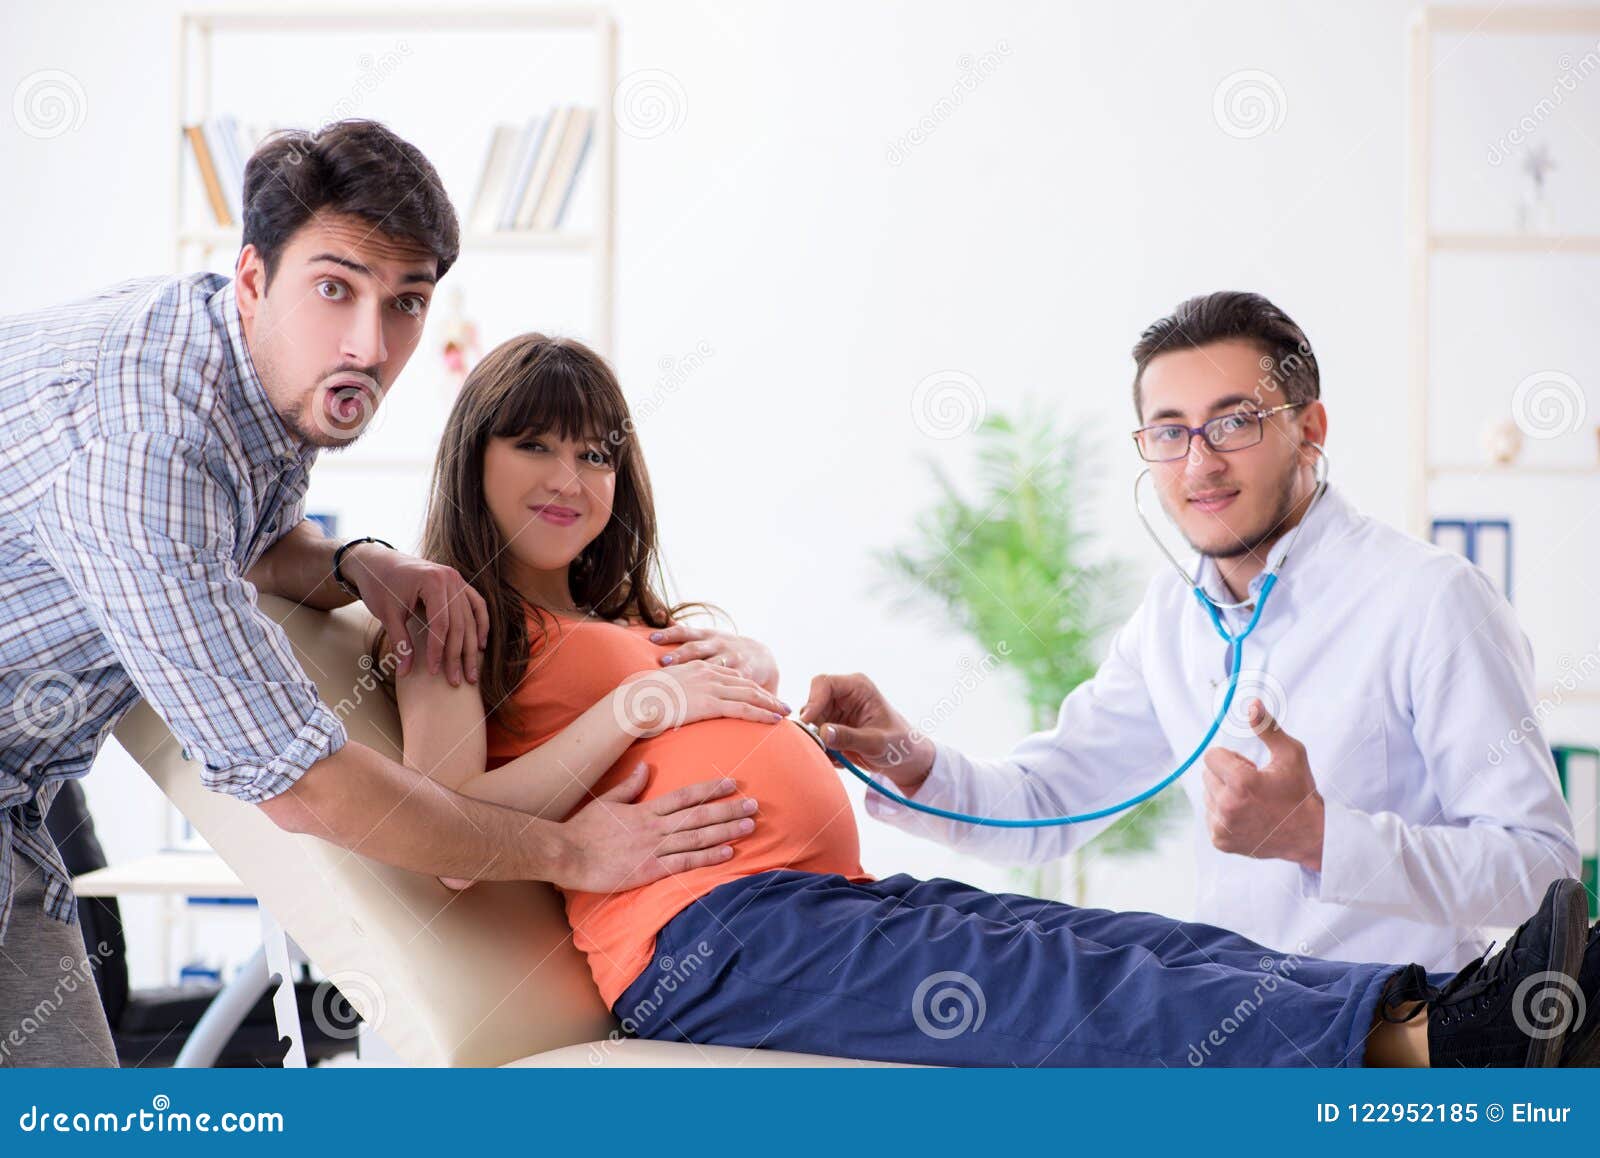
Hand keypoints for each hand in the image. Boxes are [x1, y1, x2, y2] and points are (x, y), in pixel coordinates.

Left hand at [343, 544, 488, 685]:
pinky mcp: (458, 583)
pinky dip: (480, 624)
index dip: (439, 651)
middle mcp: (450, 578)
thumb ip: (400, 642)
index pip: (441, 624)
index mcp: (433, 581)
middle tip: (457, 680)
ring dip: (471, 647)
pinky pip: (476, 605)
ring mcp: (457, 579)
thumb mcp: (388, 614)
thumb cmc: (380, 585)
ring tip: (472, 672)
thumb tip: (405, 673)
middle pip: (459, 623)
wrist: (377, 562)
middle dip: (458, 655)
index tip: (435, 672)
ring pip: (470, 618)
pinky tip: (481, 645)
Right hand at [549, 764, 760, 892]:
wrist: (566, 854)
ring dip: (725, 830)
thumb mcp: (606, 801)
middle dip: (728, 809)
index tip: (732, 783)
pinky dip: (708, 857)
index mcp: (645, 810)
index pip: (685, 796)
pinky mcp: (650, 870)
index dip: (711, 789)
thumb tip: (644, 769)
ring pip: (697, 837)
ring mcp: (653, 848)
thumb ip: (628, 786)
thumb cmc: (583, 829)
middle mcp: (654, 826)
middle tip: (754, 804)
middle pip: (698, 815)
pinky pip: (685, 862)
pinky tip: (727, 853)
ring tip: (749, 825)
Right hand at [615, 661, 790, 737]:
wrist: (634, 701)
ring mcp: (710, 686)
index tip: (763, 695)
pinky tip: (774, 721)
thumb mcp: (664, 690)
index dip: (750, 686)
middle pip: (746, 683)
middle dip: (766, 694)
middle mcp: (707, 673)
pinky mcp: (710, 702)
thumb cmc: (643, 701)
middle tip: (783, 704)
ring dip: (770, 704)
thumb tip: (677, 702)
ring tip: (785, 713)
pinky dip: (762, 714)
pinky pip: (742, 708)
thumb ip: (677, 692)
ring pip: (749, 694)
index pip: (731, 675)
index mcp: (697, 668)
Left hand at [650, 624, 778, 690]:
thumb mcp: (706, 636)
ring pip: (712, 666)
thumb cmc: (723, 648)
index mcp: (706, 636)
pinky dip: (723, 689)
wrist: (761, 657)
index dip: (668, 633)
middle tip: (664, 661)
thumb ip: (683, 631)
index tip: (652, 638)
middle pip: (696, 648)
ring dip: (698, 674)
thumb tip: (659, 615)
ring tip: (685, 683)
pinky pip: (732, 682)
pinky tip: (712, 699)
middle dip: (680, 654)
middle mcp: (718, 644)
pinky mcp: (743, 673)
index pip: (684, 632)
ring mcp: (731, 658)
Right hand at [799, 672, 933, 789]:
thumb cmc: (898, 744)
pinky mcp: (831, 726)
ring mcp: (836, 711)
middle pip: (812, 702)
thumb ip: (850, 737)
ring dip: (817, 739)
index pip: (824, 683)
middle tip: (819, 746)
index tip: (808, 723)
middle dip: (812, 725)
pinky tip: (839, 758)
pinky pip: (815, 735)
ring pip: (810, 721)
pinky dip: (821, 748)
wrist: (904, 758)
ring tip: (835, 756)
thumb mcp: (876, 743)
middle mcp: (843, 695)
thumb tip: (823, 733)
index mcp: (857, 687)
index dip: (813, 701)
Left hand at [1202, 699, 1325, 870]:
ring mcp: (1222, 827)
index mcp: (1241, 782)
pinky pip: (1210, 816)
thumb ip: (1267, 727)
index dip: (1232, 759)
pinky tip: (1247, 817)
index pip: (1211, 756)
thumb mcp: (1291, 754)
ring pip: (1207, 795)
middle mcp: (1227, 806)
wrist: (1310, 836)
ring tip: (1252, 803)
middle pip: (1207, 774)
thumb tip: (1252, 704)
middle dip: (1226, 775)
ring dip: (1224, 794)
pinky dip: (1224, 814)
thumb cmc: (1300, 792)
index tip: (1251, 769)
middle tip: (1254, 787)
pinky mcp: (1221, 842)